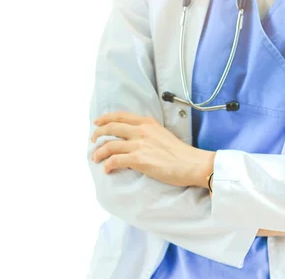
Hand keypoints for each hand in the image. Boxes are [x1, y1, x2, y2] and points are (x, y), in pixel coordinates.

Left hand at [91, 111, 214, 187]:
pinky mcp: (139, 159)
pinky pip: (115, 160)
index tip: (97, 122)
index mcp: (148, 122)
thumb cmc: (180, 153)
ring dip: (99, 152)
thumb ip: (148, 133)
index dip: (106, 118)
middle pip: (112, 127)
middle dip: (98, 133)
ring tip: (95, 158)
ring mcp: (139, 144)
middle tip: (93, 140)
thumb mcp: (163, 134)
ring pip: (110, 145)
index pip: (121, 116)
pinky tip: (107, 169)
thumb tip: (135, 139)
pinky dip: (108, 164)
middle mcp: (141, 130)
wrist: (191, 163)